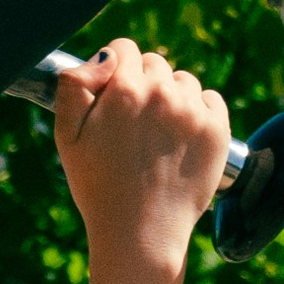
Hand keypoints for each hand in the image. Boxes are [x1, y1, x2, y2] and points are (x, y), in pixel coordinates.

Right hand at [52, 37, 229, 276]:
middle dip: (142, 83)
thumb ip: (74, 86)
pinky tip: (182, 138)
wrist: (140, 234)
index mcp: (124, 89)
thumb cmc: (99, 187)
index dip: (114, 70)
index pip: (123, 49)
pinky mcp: (217, 129)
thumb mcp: (67, 136)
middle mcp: (162, 93)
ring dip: (171, 97)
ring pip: (182, 81)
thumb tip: (103, 57)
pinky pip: (210, 98)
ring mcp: (193, 111)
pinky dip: (199, 111)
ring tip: (158, 135)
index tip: (112, 94)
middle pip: (154, 63)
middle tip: (134, 123)